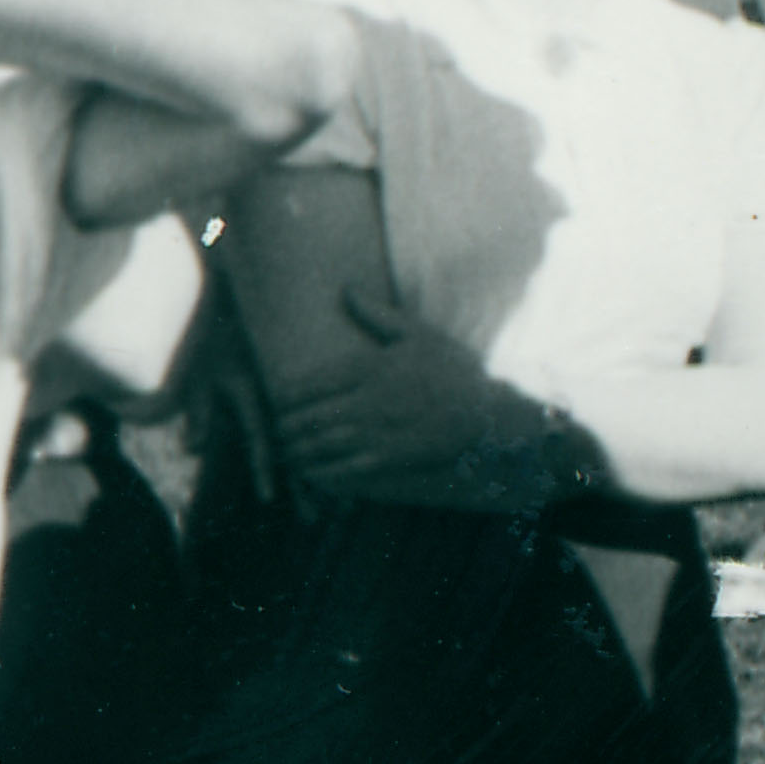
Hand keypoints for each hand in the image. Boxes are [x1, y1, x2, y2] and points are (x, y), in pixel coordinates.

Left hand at [268, 286, 580, 508]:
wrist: (490, 415)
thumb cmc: (454, 373)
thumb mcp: (419, 335)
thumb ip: (377, 314)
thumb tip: (345, 288)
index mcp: (367, 366)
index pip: (305, 384)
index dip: (282, 398)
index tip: (275, 403)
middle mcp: (366, 400)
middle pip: (306, 418)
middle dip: (284, 429)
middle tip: (275, 433)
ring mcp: (377, 431)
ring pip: (318, 445)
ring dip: (296, 453)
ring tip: (287, 455)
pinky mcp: (389, 458)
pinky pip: (341, 468)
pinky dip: (319, 473)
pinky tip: (310, 475)